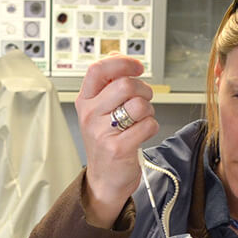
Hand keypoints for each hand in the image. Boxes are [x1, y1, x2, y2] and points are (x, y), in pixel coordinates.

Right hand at [73, 54, 157, 227]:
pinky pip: (147, 125)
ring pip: (139, 104)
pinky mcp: (118, 148)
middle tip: (143, 100)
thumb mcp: (99, 111)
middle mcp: (91, 115)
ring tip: (140, 120)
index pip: (98, 69)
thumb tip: (118, 57)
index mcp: (85, 101)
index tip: (136, 67)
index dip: (121, 62)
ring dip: (148, 110)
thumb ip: (108, 85)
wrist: (104, 180)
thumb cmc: (106, 143)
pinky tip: (141, 134)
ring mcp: (102, 132)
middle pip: (125, 85)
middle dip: (143, 90)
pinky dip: (151, 127)